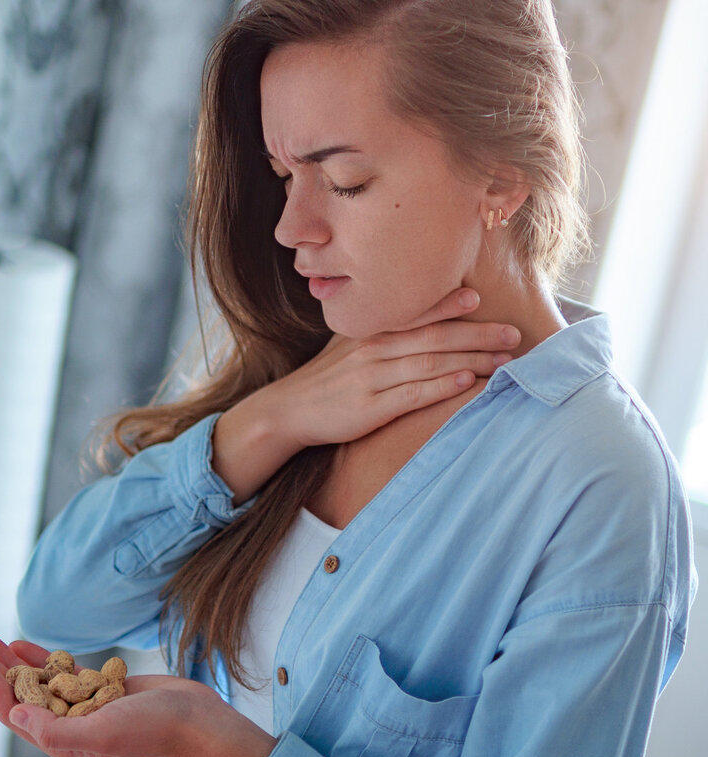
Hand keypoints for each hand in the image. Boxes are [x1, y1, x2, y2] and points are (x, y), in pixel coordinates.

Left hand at [0, 633, 276, 756]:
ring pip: (36, 681)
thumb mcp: (102, 734)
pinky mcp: (101, 691)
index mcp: (59, 742)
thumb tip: (14, 716)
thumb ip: (56, 731)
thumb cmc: (153, 730)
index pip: (10, 708)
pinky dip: (42, 658)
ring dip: (11, 660)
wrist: (194, 720)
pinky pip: (62, 673)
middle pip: (16, 693)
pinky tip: (25, 644)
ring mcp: (83, 708)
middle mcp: (66, 727)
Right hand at [262, 287, 520, 449]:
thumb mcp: (347, 345)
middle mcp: (373, 349)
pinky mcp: (372, 408)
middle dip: (477, 334)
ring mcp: (373, 378)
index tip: (479, 297)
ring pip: (430, 364)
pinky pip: (414, 394)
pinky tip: (468, 383)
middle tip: (514, 333)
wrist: (290, 410)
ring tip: (505, 361)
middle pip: (433, 337)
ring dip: (472, 360)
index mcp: (370, 330)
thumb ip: (379, 331)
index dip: (448, 304)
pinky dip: (443, 387)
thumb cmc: (327, 379)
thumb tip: (415, 320)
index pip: (415, 313)